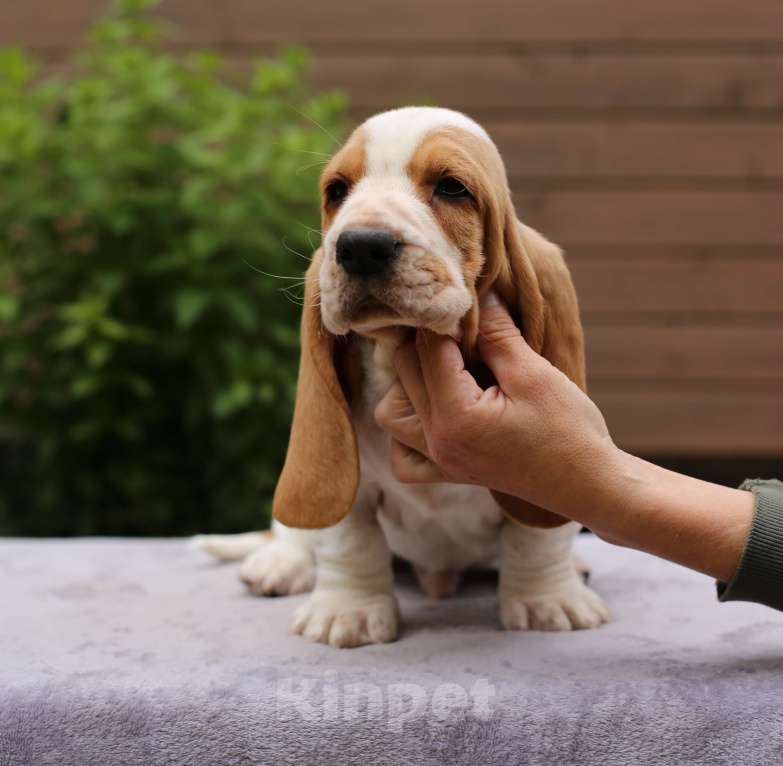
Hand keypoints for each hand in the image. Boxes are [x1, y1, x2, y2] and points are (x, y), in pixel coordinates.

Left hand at [374, 291, 617, 522]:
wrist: (588, 484)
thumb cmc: (569, 430)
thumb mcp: (533, 374)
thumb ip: (497, 333)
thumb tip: (478, 290)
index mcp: (455, 417)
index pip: (428, 349)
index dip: (447, 318)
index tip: (466, 301)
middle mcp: (436, 442)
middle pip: (403, 373)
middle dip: (428, 342)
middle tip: (463, 330)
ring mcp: (439, 460)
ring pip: (391, 412)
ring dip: (408, 383)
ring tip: (447, 368)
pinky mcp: (448, 471)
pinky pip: (404, 456)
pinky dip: (407, 431)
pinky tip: (435, 411)